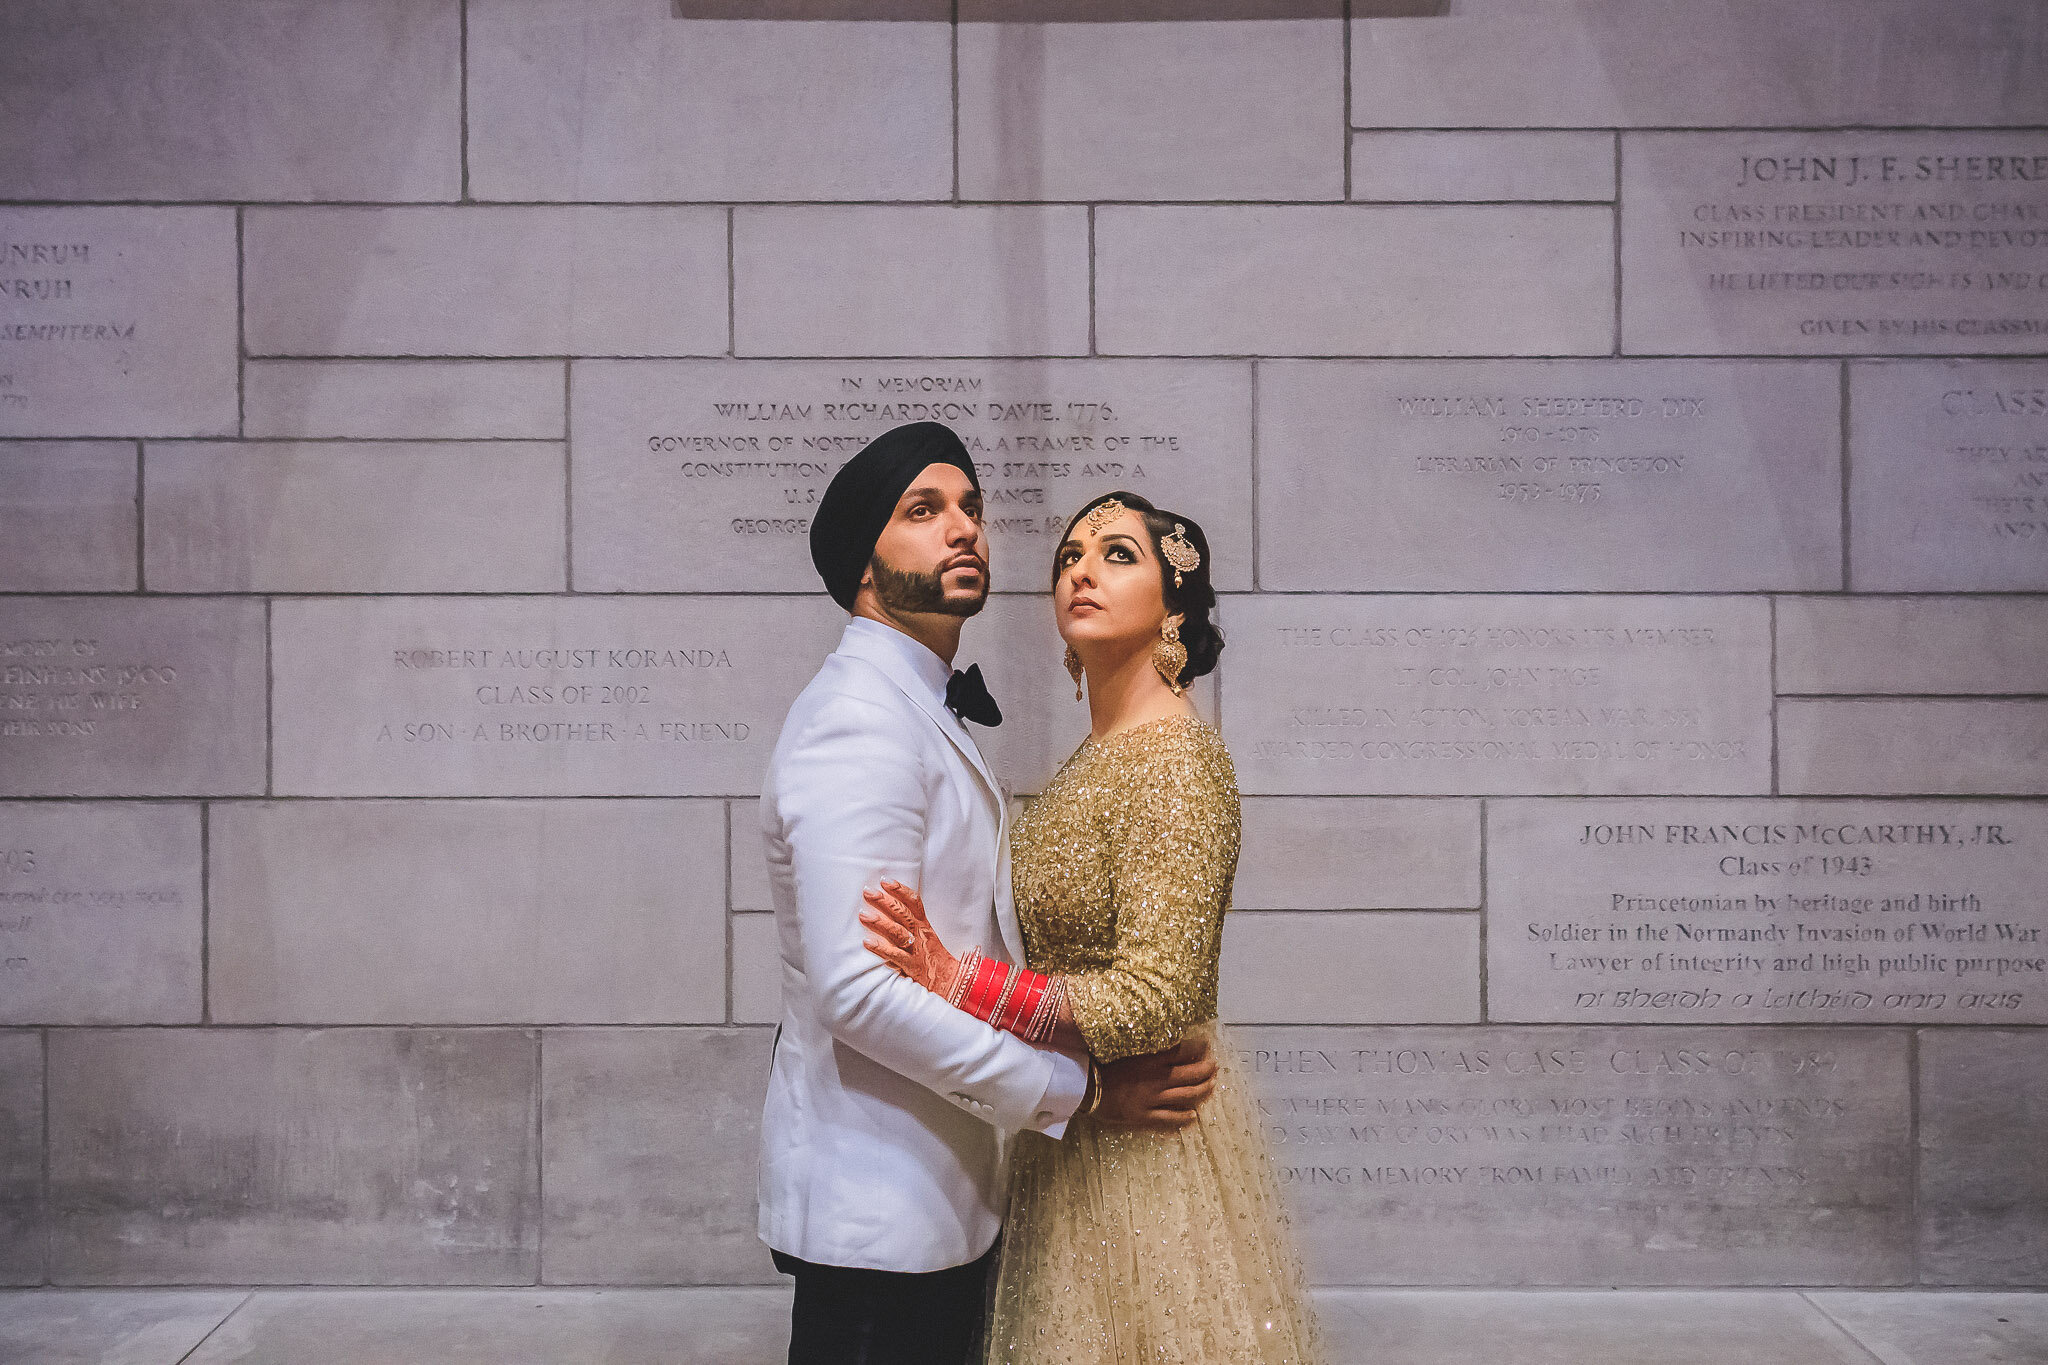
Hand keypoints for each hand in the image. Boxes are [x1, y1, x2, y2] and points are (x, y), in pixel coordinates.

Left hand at [860, 880, 963, 999]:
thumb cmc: (932, 957)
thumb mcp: (926, 936)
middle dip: (884, 901)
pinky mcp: (911, 965)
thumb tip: (888, 908)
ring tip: (863, 914)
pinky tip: (866, 942)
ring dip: (880, 922)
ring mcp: (915, 949)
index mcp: (924, 925)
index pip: (914, 903)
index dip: (900, 890)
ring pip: (898, 932)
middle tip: (867, 891)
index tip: (886, 880)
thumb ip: (910, 924)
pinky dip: (880, 948)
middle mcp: (920, 934)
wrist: (949, 980)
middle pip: (902, 914)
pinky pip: (894, 955)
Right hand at [1092, 1036, 1217, 1131]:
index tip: (1206, 1045)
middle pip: (1192, 1074)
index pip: (1184, 1051)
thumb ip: (1147, 1047)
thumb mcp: (1125, 1048)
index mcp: (1152, 1059)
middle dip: (1207, 1070)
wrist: (1083, 1087)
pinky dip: (1184, 1117)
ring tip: (1211, 1086)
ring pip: (1187, 1096)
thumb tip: (1166, 1041)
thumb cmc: (1100, 1063)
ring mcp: (1153, 1100)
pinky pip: (1170, 1119)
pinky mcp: (1145, 1117)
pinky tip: (1192, 1116)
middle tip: (1215, 1066)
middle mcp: (1157, 1079)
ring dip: (1203, 1091)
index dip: (1199, 1048)